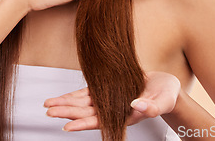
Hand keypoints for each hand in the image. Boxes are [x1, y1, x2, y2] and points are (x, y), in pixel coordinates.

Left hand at [43, 71, 180, 130]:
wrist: (165, 86)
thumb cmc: (166, 95)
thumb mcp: (163, 100)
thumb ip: (152, 106)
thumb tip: (137, 106)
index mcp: (124, 115)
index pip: (100, 121)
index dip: (83, 124)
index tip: (67, 126)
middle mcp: (114, 109)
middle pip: (86, 113)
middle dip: (67, 112)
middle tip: (48, 110)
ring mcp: (109, 100)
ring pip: (84, 103)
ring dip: (67, 104)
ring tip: (49, 104)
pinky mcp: (108, 89)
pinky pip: (89, 93)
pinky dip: (76, 95)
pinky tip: (65, 96)